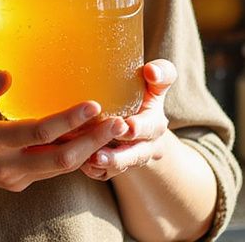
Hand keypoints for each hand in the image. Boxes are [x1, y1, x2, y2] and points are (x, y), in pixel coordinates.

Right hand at [0, 70, 128, 192]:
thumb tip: (9, 74)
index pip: (38, 132)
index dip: (69, 120)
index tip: (94, 105)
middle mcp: (5, 165)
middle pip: (60, 158)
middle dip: (93, 141)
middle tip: (119, 121)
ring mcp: (13, 179)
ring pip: (60, 169)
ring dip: (89, 151)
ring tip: (113, 130)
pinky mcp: (17, 184)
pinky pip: (51, 171)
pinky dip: (73, 157)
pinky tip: (90, 140)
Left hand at [81, 59, 176, 180]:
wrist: (137, 124)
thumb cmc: (144, 96)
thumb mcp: (155, 85)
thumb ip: (161, 74)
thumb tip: (152, 71)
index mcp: (155, 124)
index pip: (151, 127)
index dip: (140, 128)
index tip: (128, 125)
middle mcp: (146, 146)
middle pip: (136, 154)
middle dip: (120, 154)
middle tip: (101, 150)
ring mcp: (130, 159)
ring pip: (120, 167)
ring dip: (106, 164)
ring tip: (91, 160)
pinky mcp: (114, 168)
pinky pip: (105, 174)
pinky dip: (95, 170)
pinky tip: (83, 165)